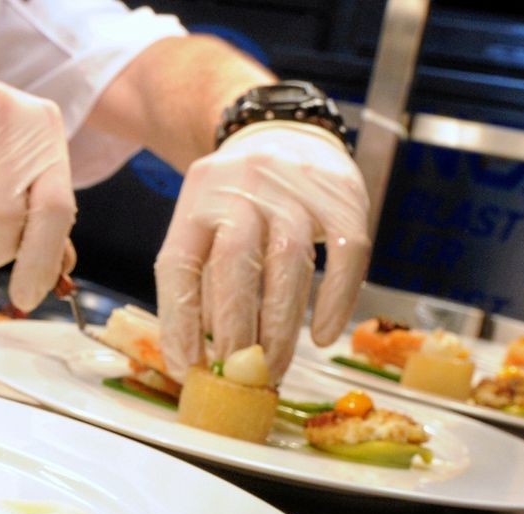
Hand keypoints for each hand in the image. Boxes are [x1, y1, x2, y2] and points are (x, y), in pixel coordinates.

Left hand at [154, 121, 369, 381]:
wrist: (283, 131)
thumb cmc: (238, 198)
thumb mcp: (206, 223)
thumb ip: (201, 280)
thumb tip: (195, 356)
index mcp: (198, 199)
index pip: (180, 264)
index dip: (180, 320)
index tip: (188, 366)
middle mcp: (242, 188)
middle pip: (235, 263)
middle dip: (235, 327)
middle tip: (237, 373)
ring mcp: (294, 189)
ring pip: (288, 262)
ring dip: (281, 324)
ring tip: (274, 366)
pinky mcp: (343, 196)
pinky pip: (344, 254)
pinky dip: (334, 300)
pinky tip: (323, 335)